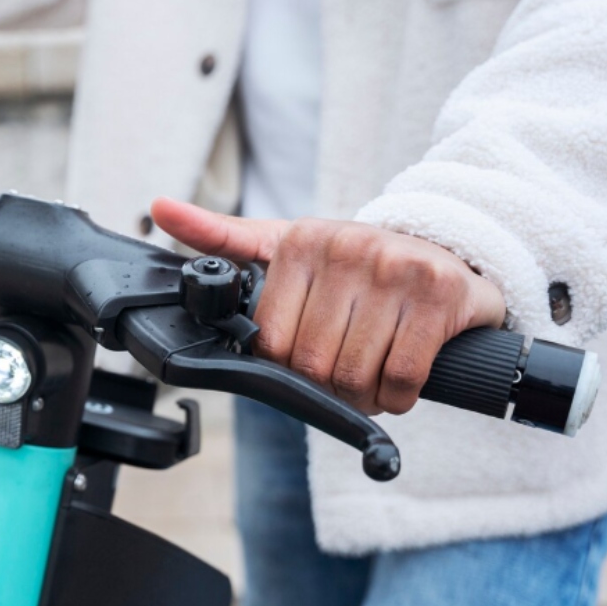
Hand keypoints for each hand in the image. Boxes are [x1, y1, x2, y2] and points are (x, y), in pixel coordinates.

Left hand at [150, 198, 505, 413]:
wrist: (446, 251)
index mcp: (300, 242)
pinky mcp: (441, 293)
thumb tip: (160, 209)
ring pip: (355, 375)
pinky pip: (402, 378)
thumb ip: (222, 236)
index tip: (304, 359)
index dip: (286, 366)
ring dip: (363, 394)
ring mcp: (397, 268)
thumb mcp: (284, 245)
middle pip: (312, 363)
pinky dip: (397, 396)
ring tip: (371, 374)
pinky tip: (400, 378)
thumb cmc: (353, 265)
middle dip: (327, 386)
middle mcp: (347, 248)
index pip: (271, 340)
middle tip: (343, 373)